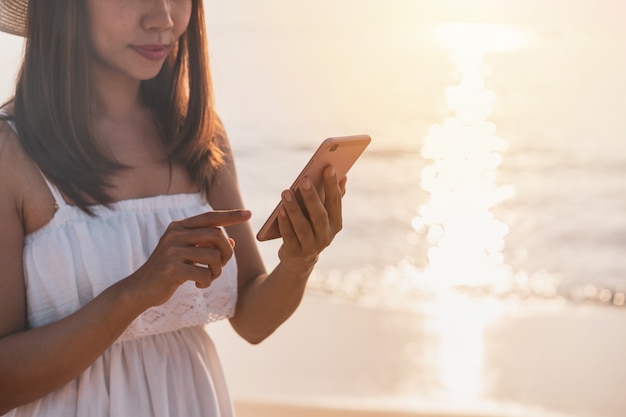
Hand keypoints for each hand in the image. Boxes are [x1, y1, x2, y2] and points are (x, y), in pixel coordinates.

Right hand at [129, 209, 250, 306]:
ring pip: (214, 255)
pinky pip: (204, 274)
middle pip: (216, 235)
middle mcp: (175, 234)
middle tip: (222, 265)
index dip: (230, 215)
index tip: (249, 214)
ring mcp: (172, 251)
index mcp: (179, 227)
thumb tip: (232, 242)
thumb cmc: (169, 270)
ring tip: (209, 277)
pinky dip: (207, 282)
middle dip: (227, 252)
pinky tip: (199, 285)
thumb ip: (206, 246)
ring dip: (218, 270)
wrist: (140, 289)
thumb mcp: (187, 254)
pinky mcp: (171, 269)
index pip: (210, 217)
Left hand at [277, 166, 345, 265]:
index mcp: (335, 223)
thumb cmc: (312, 228)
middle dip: (312, 197)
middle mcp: (326, 236)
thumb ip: (332, 197)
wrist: (300, 259)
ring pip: (302, 226)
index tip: (329, 168)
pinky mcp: (295, 252)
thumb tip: (343, 176)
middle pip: (319, 215)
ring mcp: (311, 246)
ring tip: (286, 192)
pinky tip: (280, 210)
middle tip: (303, 179)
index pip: (335, 202)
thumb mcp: (324, 215)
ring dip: (294, 209)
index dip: (332, 185)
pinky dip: (284, 223)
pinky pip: (289, 236)